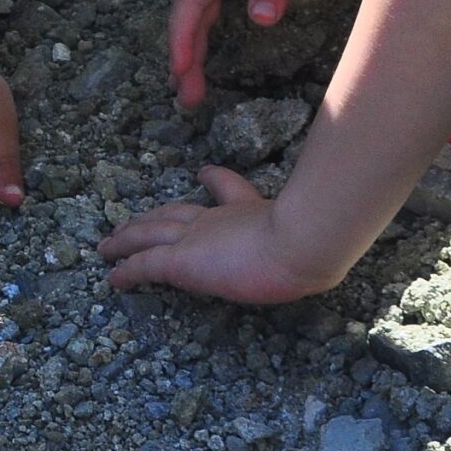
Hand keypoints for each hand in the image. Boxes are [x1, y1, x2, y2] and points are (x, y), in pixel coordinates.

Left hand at [99, 168, 335, 303]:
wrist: (301, 243)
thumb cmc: (317, 239)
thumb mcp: (317, 228)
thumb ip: (318, 219)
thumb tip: (342, 219)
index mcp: (249, 212)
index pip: (225, 192)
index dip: (212, 181)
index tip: (202, 174)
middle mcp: (215, 221)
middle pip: (173, 213)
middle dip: (153, 217)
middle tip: (134, 220)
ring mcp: (194, 240)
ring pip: (147, 234)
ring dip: (126, 238)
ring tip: (108, 243)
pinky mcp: (179, 262)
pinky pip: (143, 264)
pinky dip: (125, 269)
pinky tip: (111, 276)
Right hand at [164, 0, 340, 108]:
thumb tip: (258, 23)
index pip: (189, 5)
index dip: (182, 43)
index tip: (181, 78)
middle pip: (191, 11)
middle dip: (184, 55)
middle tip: (188, 98)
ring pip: (205, 6)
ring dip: (197, 43)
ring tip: (197, 78)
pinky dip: (214, 24)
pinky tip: (223, 40)